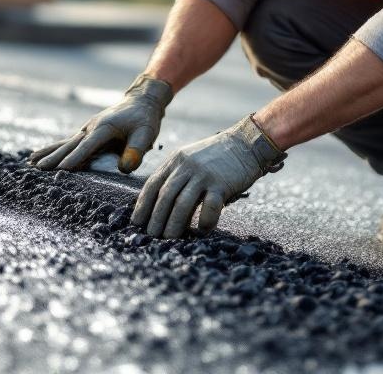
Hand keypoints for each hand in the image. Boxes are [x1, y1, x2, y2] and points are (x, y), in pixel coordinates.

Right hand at [28, 74, 172, 172]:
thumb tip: (124, 168)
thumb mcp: (146, 134)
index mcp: (104, 128)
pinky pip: (68, 142)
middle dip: (54, 157)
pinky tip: (41, 154)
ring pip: (65, 143)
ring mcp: (87, 129)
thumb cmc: (144, 119)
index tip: (62, 169)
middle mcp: (91, 127)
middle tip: (38, 168)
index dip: (76, 158)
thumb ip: (136, 150)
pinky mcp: (87, 132)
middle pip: (70, 144)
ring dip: (49, 153)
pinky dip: (55, 149)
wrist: (141, 101)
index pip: (88, 146)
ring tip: (31, 161)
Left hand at [132, 115, 286, 238]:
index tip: (137, 222)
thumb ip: (177, 177)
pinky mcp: (222, 183)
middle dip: (156, 218)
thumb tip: (162, 207)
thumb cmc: (217, 157)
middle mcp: (187, 166)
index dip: (142, 205)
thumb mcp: (190, 159)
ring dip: (174, 224)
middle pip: (165, 196)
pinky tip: (202, 231)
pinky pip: (210, 206)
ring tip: (169, 239)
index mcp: (176, 160)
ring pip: (182, 203)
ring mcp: (204, 174)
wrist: (246, 143)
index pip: (152, 184)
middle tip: (151, 235)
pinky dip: (204, 221)